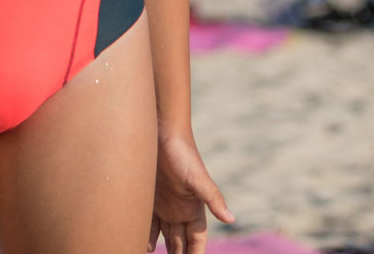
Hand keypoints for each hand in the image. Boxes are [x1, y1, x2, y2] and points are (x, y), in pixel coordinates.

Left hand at [151, 127, 231, 253]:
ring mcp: (165, 206)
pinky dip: (147, 236)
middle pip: (180, 244)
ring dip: (162, 250)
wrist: (162, 132)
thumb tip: (231, 219)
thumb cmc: (183, 153)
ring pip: (165, 237)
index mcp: (194, 210)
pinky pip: (149, 224)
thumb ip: (213, 198)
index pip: (196, 242)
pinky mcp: (150, 199)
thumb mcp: (198, 178)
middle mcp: (180, 211)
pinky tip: (142, 246)